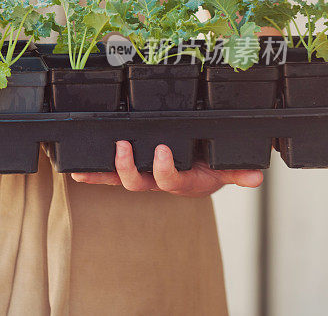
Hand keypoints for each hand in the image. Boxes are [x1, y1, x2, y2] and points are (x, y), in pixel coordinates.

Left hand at [71, 140, 262, 197]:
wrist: (203, 173)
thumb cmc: (211, 169)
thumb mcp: (227, 169)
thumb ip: (239, 172)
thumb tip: (256, 177)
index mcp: (182, 182)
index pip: (171, 180)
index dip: (164, 169)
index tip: (162, 149)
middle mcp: (159, 182)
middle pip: (139, 183)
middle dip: (128, 168)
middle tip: (123, 147)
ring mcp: (143, 178)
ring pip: (121, 180)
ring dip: (103, 172)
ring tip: (86, 167)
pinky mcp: (131, 171)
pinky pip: (108, 175)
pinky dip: (92, 174)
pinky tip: (75, 172)